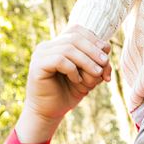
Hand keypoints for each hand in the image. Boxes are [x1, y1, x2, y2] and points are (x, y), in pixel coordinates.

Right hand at [16, 25, 111, 143]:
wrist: (49, 113)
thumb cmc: (69, 92)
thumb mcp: (89, 76)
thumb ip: (97, 63)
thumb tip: (107, 50)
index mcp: (58, 44)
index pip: (77, 31)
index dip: (94, 40)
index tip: (106, 54)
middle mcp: (47, 46)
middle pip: (74, 38)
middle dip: (93, 50)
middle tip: (104, 63)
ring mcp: (40, 54)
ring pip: (68, 48)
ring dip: (86, 61)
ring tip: (96, 73)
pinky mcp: (37, 66)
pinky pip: (59, 60)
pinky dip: (73, 70)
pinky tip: (77, 80)